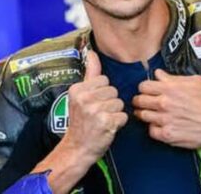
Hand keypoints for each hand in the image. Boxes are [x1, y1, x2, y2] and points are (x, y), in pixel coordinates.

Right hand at [31, 51, 126, 193]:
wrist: (77, 148)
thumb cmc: (81, 122)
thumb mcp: (80, 96)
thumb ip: (89, 73)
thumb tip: (92, 52)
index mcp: (77, 89)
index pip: (103, 80)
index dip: (102, 92)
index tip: (93, 103)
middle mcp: (85, 99)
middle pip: (113, 91)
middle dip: (109, 102)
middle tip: (98, 114)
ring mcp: (95, 111)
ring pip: (119, 103)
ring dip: (115, 113)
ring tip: (103, 120)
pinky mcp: (106, 122)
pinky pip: (123, 115)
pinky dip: (119, 123)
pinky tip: (108, 128)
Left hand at [132, 69, 200, 149]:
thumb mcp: (195, 81)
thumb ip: (173, 77)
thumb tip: (158, 74)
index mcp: (169, 88)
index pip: (143, 86)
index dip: (145, 88)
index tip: (148, 91)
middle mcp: (164, 104)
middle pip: (139, 101)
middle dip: (141, 100)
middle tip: (146, 103)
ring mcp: (164, 120)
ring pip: (142, 116)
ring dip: (145, 114)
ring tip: (151, 114)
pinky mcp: (167, 135)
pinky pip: (151, 131)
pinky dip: (154, 128)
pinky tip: (160, 125)